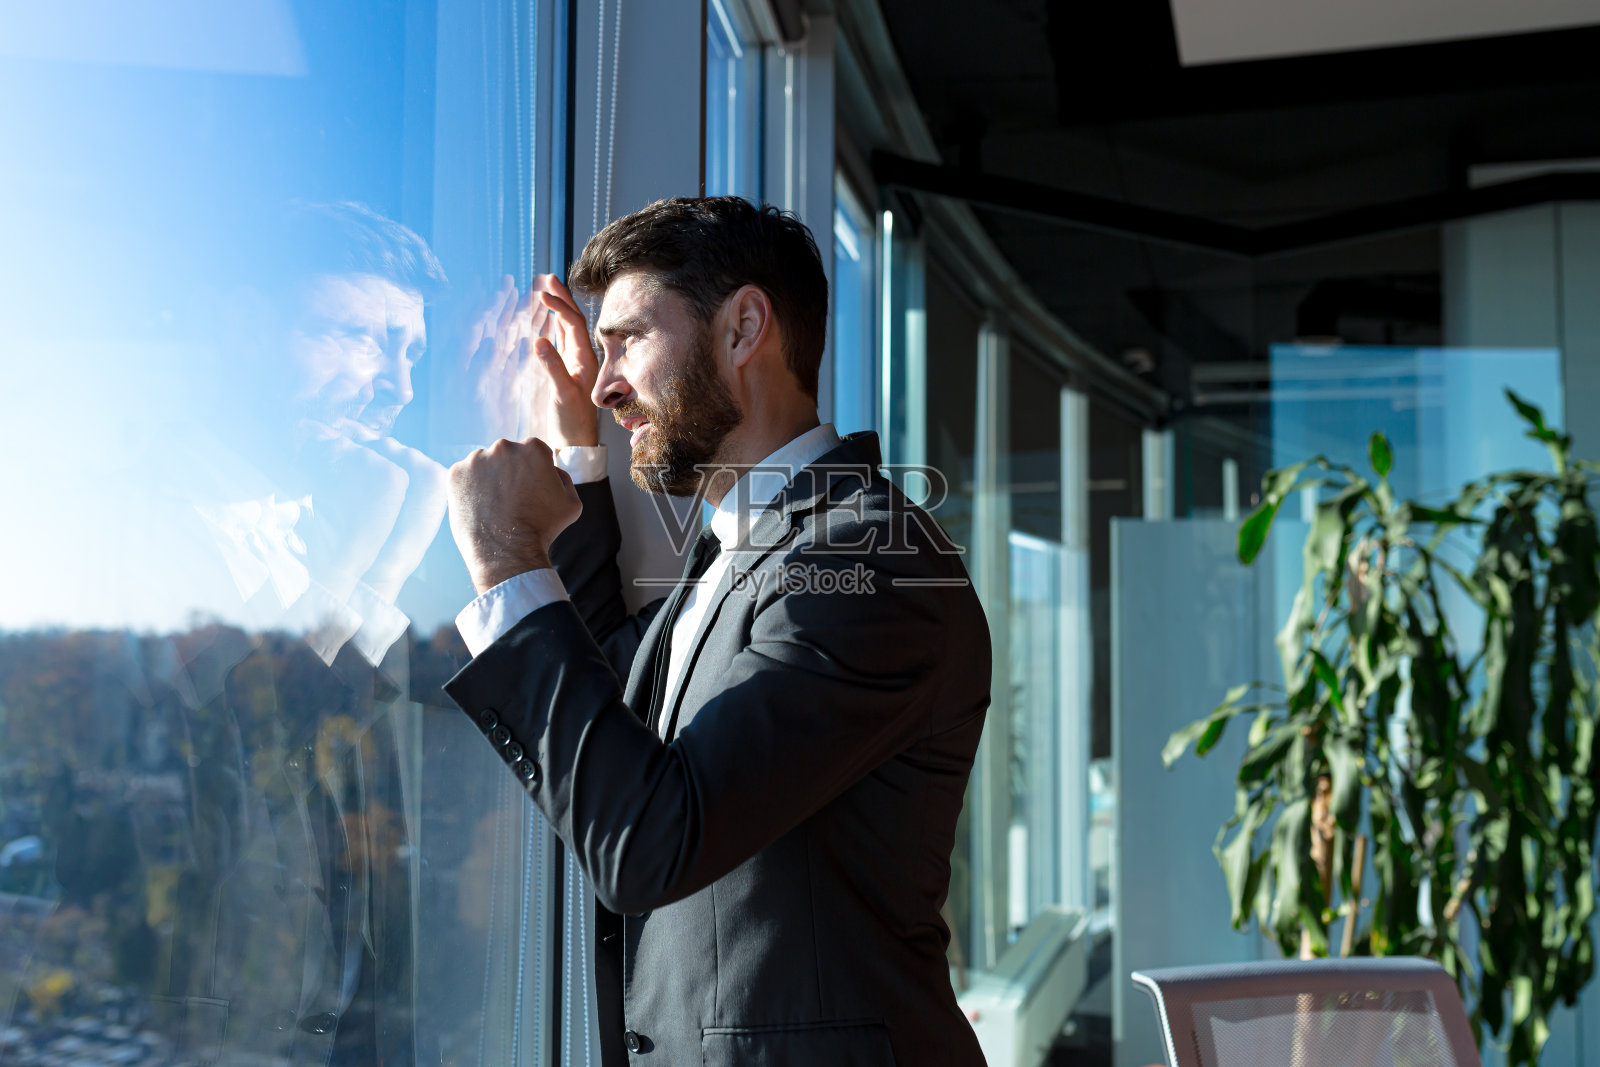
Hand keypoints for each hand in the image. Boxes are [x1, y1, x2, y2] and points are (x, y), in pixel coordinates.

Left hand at [448, 436, 582, 593]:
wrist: (508, 552)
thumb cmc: (543, 529)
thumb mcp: (571, 502)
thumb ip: (562, 477)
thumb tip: (550, 468)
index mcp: (533, 448)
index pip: (533, 453)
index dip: (533, 473)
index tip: (530, 491)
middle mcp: (503, 447)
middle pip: (507, 455)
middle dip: (510, 473)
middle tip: (512, 500)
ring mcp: (477, 459)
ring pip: (484, 464)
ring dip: (489, 478)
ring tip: (495, 506)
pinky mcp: (456, 474)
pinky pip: (465, 476)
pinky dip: (470, 489)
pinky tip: (481, 507)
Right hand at [528, 274, 599, 447]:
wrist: (575, 441)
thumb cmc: (572, 421)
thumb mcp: (562, 394)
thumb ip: (552, 367)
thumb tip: (539, 340)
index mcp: (586, 358)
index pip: (573, 323)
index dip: (559, 306)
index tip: (543, 294)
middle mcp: (583, 356)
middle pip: (573, 319)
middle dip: (561, 298)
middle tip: (548, 277)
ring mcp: (574, 361)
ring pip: (566, 327)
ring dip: (557, 308)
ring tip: (546, 289)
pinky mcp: (566, 368)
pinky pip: (561, 339)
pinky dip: (554, 324)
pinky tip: (548, 317)